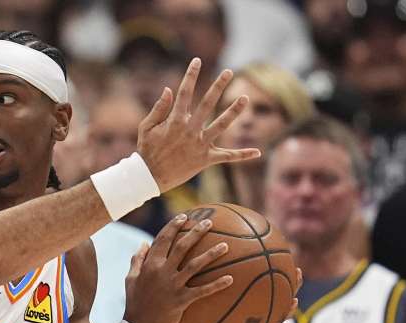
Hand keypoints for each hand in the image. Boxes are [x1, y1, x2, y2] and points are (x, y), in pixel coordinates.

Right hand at [123, 215, 232, 322]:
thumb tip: (143, 243)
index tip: (185, 217)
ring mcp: (173, 286)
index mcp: (150, 265)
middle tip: (209, 222)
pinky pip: (202, 291)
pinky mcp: (181, 300)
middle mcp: (162, 272)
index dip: (174, 226)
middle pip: (182, 246)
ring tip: (226, 245)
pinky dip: (217, 284)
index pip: (163, 239)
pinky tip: (231, 279)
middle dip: (196, 232)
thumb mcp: (130, 279)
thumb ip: (137, 260)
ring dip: (211, 254)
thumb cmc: (134, 303)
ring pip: (195, 265)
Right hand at [137, 58, 260, 192]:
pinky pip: (227, 157)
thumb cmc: (147, 150)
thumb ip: (159, 108)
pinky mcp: (206, 160)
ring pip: (222, 125)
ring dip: (234, 111)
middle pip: (208, 104)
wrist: (150, 177)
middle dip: (218, 86)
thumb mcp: (147, 127)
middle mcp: (190, 130)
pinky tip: (258, 153)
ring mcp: (200, 145)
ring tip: (245, 98)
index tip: (197, 60)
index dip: (191, 75)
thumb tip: (169, 89)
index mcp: (175, 120)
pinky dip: (243, 155)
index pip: (185, 92)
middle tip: (229, 71)